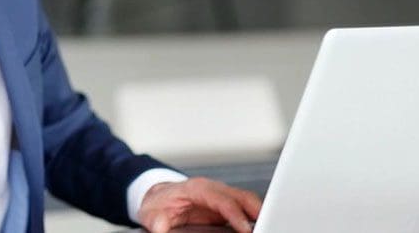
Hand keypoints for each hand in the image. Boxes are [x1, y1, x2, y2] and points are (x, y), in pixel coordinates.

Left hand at [137, 177, 261, 232]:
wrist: (159, 198)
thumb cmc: (158, 204)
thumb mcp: (151, 214)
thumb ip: (156, 221)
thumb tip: (160, 227)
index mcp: (196, 188)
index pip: (222, 199)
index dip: (235, 214)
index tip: (245, 229)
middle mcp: (212, 189)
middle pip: (241, 196)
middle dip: (257, 211)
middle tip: (267, 227)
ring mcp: (221, 196)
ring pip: (247, 201)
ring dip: (258, 214)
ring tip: (267, 228)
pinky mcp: (225, 206)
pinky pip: (244, 209)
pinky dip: (254, 217)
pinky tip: (258, 228)